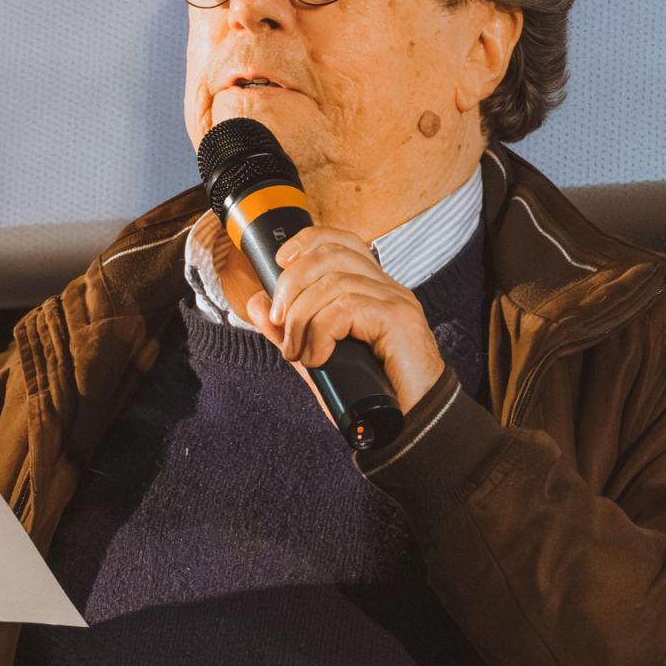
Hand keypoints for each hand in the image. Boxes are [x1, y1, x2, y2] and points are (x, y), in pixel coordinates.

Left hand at [208, 220, 444, 412]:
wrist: (409, 425)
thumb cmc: (368, 393)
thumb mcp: (317, 356)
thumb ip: (289, 329)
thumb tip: (256, 302)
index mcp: (370, 289)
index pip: (342, 241)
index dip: (308, 240)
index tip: (280, 263)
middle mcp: (387, 288)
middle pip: (331, 255)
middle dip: (291, 286)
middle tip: (280, 325)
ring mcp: (395, 301)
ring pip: (333, 282)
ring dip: (301, 318)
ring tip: (297, 350)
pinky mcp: (399, 319)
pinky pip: (345, 307)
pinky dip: (320, 333)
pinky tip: (319, 358)